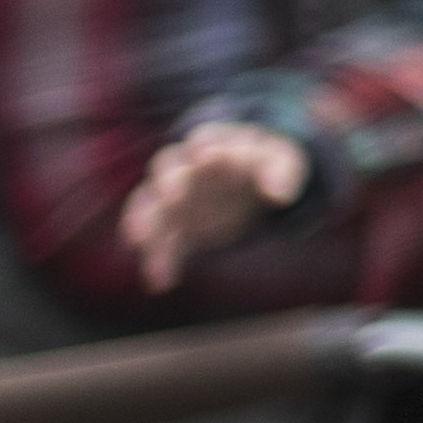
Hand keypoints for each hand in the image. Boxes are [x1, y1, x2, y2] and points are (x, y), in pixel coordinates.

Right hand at [118, 124, 305, 289]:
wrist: (251, 183)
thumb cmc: (265, 164)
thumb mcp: (282, 162)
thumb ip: (280, 174)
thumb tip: (280, 196)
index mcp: (215, 145)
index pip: (205, 141)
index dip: (206, 147)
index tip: (208, 156)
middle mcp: (187, 170)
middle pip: (168, 169)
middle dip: (171, 181)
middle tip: (174, 195)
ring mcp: (175, 199)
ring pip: (152, 206)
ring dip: (145, 221)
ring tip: (140, 239)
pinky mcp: (175, 228)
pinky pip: (161, 242)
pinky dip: (158, 259)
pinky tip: (161, 281)